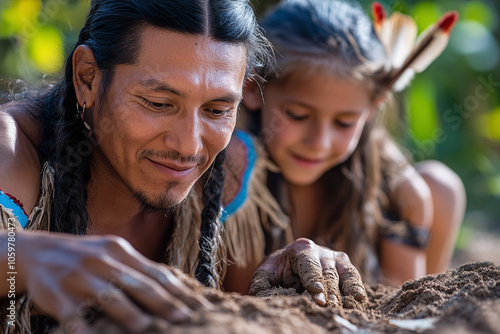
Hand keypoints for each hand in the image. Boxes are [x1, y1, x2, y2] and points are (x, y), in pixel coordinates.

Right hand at [11, 231, 210, 332]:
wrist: (35, 250)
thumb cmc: (85, 256)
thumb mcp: (113, 254)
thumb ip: (140, 268)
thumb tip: (176, 284)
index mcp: (120, 251)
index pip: (157, 273)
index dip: (180, 290)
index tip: (200, 306)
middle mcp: (102, 261)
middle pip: (139, 285)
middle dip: (164, 304)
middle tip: (186, 320)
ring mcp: (78, 276)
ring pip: (109, 297)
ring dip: (130, 315)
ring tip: (149, 329)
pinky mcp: (54, 293)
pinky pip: (71, 313)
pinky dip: (82, 326)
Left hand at [248, 238, 366, 308]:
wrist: (291, 262)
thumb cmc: (278, 269)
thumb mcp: (267, 272)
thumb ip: (261, 282)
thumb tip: (254, 294)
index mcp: (300, 249)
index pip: (308, 264)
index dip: (312, 278)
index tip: (316, 293)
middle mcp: (320, 250)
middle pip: (326, 271)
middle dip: (328, 290)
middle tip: (328, 306)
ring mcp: (334, 257)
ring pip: (342, 273)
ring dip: (344, 291)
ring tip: (344, 306)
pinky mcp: (345, 265)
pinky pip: (353, 275)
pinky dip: (356, 286)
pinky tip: (359, 298)